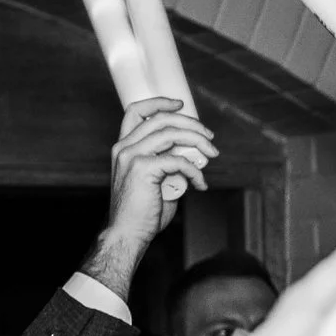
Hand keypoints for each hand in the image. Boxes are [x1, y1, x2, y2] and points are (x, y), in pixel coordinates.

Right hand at [106, 97, 215, 238]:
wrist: (128, 233)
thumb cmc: (144, 211)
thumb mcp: (156, 179)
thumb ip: (169, 161)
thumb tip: (195, 152)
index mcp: (124, 147)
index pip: (136, 111)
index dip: (159, 103)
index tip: (181, 104)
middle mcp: (124, 147)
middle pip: (162, 119)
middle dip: (191, 124)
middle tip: (209, 138)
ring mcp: (131, 156)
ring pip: (171, 134)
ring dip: (198, 142)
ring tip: (212, 155)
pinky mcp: (142, 169)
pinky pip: (178, 160)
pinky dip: (195, 171)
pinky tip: (200, 184)